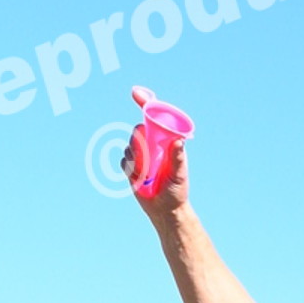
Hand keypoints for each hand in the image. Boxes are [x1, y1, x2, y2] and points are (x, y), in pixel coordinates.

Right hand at [122, 85, 189, 219]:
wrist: (166, 210)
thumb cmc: (177, 190)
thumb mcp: (179, 175)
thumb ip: (178, 159)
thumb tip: (179, 142)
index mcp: (166, 140)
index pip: (155, 116)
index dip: (145, 101)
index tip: (135, 92)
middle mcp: (153, 144)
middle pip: (138, 129)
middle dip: (138, 141)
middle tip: (146, 156)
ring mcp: (141, 154)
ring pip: (129, 146)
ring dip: (135, 159)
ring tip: (147, 174)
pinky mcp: (131, 165)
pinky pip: (123, 160)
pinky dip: (129, 169)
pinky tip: (139, 178)